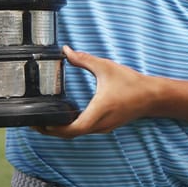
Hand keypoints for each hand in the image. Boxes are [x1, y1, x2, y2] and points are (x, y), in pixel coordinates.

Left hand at [34, 46, 152, 138]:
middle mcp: (99, 124)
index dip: (53, 129)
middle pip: (69, 135)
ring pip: (77, 134)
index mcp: (98, 111)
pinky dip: (72, 127)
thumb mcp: (106, 67)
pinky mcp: (105, 126)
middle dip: (51, 130)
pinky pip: (84, 130)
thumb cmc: (131, 83)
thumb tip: (66, 51)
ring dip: (61, 130)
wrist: (153, 97)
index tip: (39, 122)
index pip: (71, 129)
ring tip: (46, 119)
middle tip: (34, 122)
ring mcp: (103, 128)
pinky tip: (65, 117)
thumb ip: (84, 59)